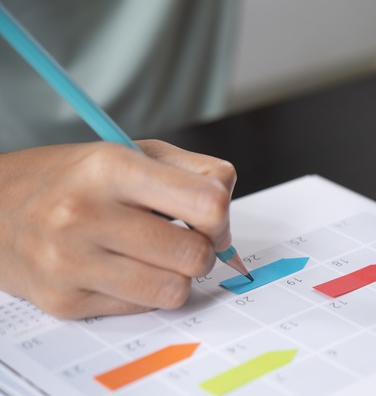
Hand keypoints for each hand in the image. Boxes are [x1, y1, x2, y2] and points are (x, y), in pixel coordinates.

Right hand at [0, 140, 235, 318]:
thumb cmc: (77, 178)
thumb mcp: (135, 152)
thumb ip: (196, 172)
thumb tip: (226, 218)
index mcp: (110, 167)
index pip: (207, 204)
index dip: (221, 217)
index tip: (211, 220)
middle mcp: (84, 214)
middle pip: (194, 254)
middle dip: (202, 250)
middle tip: (184, 240)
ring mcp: (70, 262)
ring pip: (175, 290)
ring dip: (177, 276)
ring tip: (156, 256)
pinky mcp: (64, 301)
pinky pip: (143, 308)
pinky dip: (146, 292)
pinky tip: (124, 269)